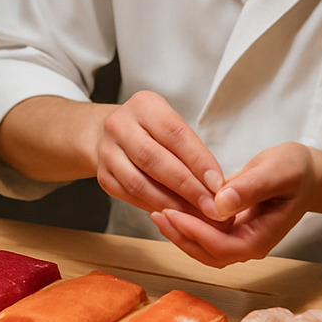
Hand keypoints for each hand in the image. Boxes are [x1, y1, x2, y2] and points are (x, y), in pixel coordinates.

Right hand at [95, 90, 226, 220]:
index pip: (174, 134)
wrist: (108, 134)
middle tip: (210, 207)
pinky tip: (173, 215)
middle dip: (187, 187)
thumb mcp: (169, 124)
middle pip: (155, 160)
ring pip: (139, 183)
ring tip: (195, 216)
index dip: (198, 161)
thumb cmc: (150, 130)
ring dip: (171, 203)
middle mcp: (120, 126)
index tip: (218, 185)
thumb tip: (217, 186)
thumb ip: (190, 148)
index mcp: (144, 106)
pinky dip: (154, 207)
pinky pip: (129, 196)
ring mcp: (107, 152)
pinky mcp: (103, 176)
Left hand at [150, 141, 317, 266]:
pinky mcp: (232, 230)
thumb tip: (221, 204)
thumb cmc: (296, 171)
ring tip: (158, 211)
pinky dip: (188, 224)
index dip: (195, 233)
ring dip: (181, 233)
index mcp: (262, 237)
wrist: (307, 175)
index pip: (222, 246)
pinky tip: (172, 207)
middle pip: (208, 253)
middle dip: (181, 236)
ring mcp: (240, 239)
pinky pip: (206, 234)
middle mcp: (249, 245)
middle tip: (157, 213)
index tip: (172, 212)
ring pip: (203, 247)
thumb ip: (251, 187)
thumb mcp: (277, 171)